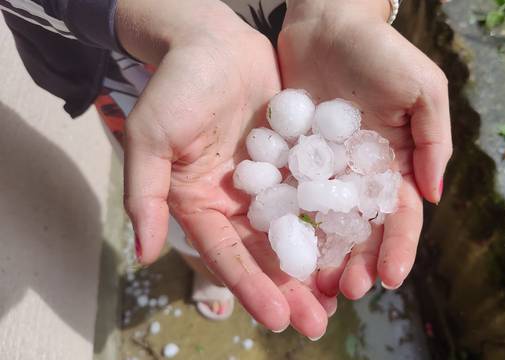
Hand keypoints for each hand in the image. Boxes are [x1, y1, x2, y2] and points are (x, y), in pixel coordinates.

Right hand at [117, 0, 332, 337]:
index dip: (252, 288)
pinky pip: (316, 193)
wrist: (212, 42)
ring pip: (297, 231)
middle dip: (292, 289)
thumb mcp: (152, 137)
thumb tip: (144, 254)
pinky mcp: (295, 159)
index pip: (228, 256)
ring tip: (344, 294)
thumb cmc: (175, 86)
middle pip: (266, 254)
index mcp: (201, 205)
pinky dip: (334, 218)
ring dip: (318, 263)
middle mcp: (237, 202)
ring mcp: (269, 182)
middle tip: (320, 323)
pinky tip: (357, 241)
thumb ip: (148, 194)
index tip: (279, 318)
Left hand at [278, 0, 451, 297]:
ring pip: (323, 222)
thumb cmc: (381, 51)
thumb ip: (432, 140)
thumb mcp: (423, 88)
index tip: (389, 278)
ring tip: (312, 284)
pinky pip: (288, 195)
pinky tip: (278, 247)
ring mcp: (323, 169)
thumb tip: (434, 195)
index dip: (398, 248)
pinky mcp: (291, 158)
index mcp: (394, 164)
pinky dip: (286, 223)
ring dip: (321, 255)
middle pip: (360, 229)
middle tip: (345, 291)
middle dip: (356, 262)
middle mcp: (359, 175)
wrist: (326, 21)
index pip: (400, 216)